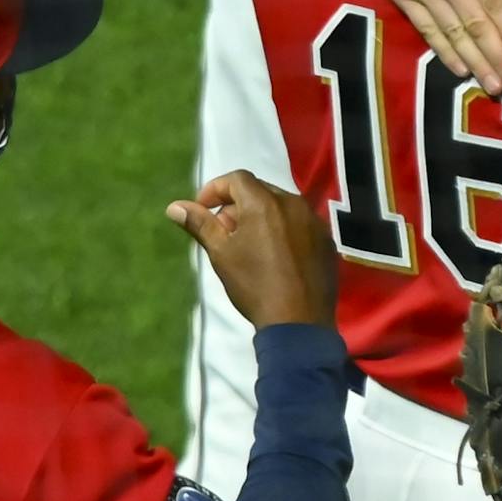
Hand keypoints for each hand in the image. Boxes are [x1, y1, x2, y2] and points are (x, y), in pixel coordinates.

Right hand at [166, 170, 337, 328]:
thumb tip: (174, 206)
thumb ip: (200, 224)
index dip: (215, 189)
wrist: (299, 322)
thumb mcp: (221, 254)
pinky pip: (301, 224)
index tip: (203, 210)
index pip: (237, 178)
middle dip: (237, 205)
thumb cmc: (254, 285)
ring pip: (282, 206)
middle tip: (224, 231)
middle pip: (260, 191)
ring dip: (261, 217)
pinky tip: (276, 256)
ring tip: (249, 245)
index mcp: (265, 203)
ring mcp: (315, 221)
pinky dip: (284, 230)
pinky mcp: (327, 240)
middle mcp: (294, 203)